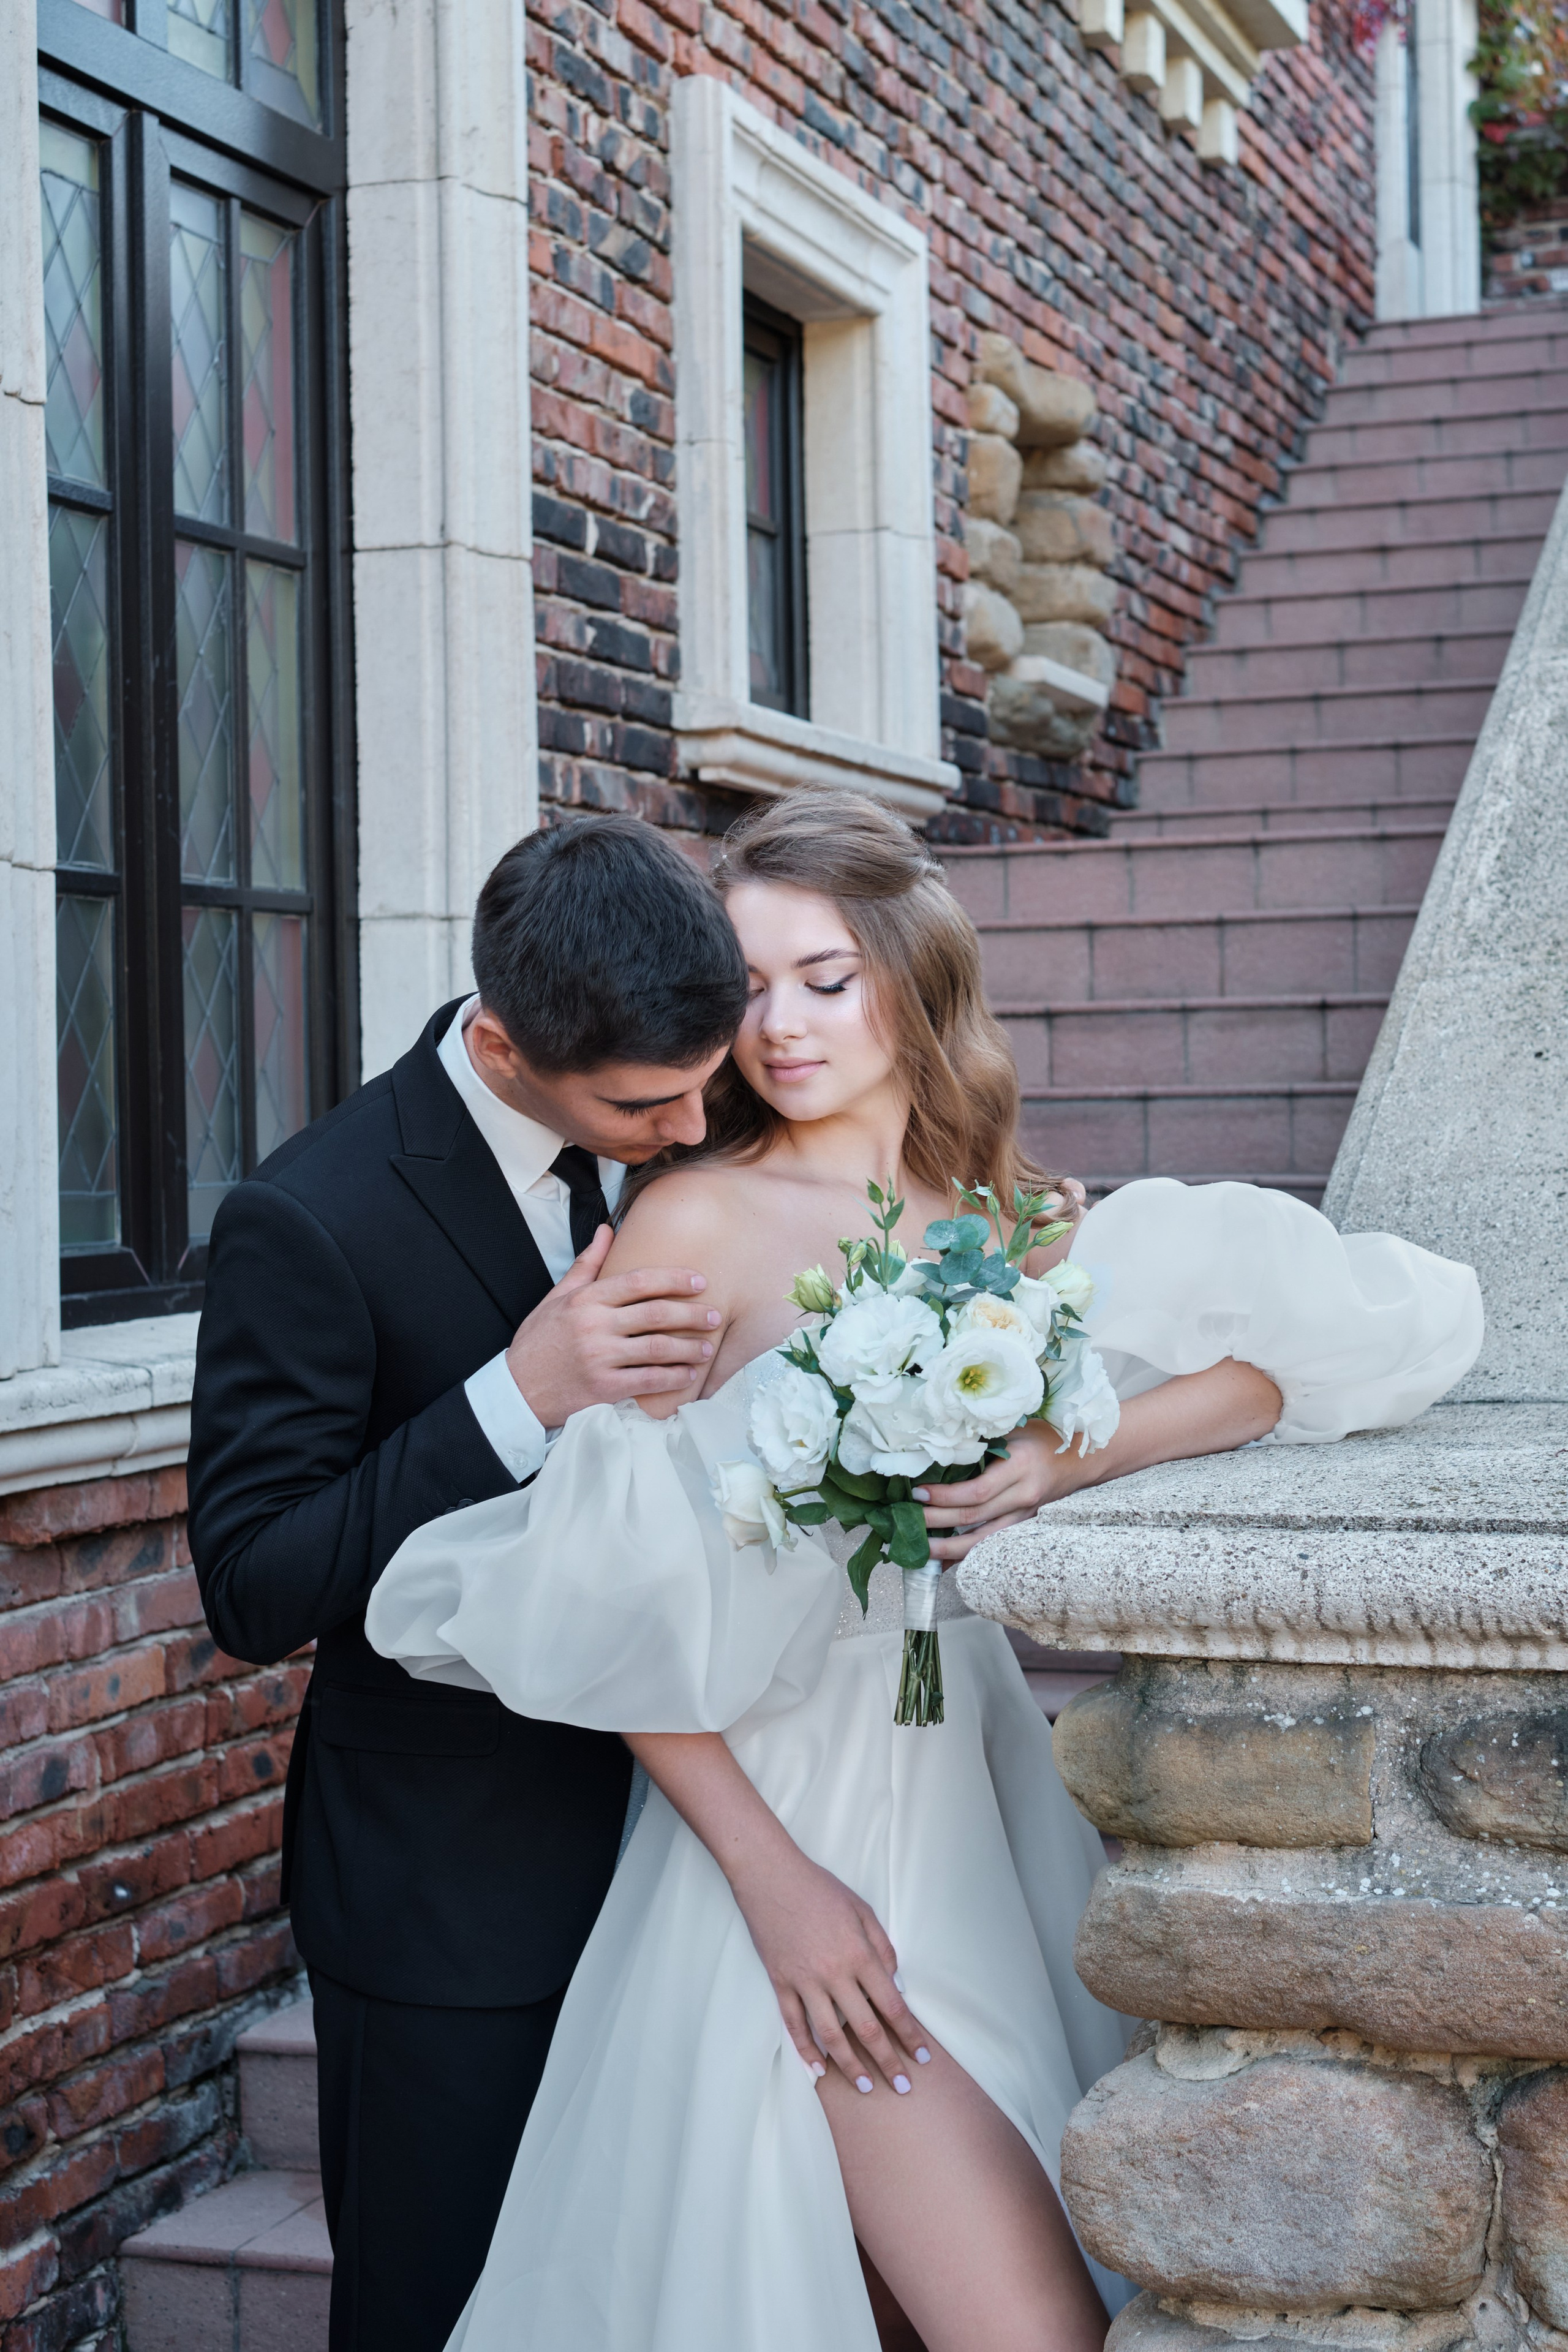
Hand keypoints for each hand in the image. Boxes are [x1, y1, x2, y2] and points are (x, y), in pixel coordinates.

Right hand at [505, 1226, 721, 1425]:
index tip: (699, 1282)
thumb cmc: (539, 1342)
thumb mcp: (557, 1297)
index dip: (674, 1279)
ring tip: (707, 1347)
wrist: (518, 1390)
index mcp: (585, 1300)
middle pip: (656, 1314)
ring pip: (657, 1348)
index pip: (639, 1281)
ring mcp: (600, 1358)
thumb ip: (587, 1264)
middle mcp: (594, 1326)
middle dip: (691, 1314)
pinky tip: (688, 1375)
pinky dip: (673, 1378)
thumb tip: (606, 1230)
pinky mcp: (603, 1388)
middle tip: (714, 1315)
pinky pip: (648, 1380)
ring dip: (689, 1348)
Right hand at [727, 1842, 931, 2095]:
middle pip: (866, 2028)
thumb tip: (894, 1982)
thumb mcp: (861, 1909)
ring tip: (866, 2087)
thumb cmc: (820, 1888)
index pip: (892, 2005)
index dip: (910, 2034)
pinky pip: (794, 2024)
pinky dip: (806, 2050)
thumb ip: (882, 1946)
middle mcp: (834, 1974)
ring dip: (850, 2066)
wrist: (770, 1875)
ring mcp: (804, 1981)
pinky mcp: (780, 1983)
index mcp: (859, 1954)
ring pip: (831, 2035)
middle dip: (888, 2061)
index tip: (923, 2056)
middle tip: (903, 2087)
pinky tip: (818, 2070)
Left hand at [916, 1422, 1082, 1563]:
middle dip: (937, 1524)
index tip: (917, 1494)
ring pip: (984, 1542)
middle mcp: (1024, 1496)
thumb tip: (939, 1453)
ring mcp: (1026, 1516)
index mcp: (1020, 1467)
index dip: (945, 1497)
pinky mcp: (1025, 1525)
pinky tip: (944, 1561)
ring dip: (949, 1549)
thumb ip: (982, 1441)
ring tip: (918, 1550)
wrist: (1084, 1456)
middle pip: (975, 1519)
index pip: (977, 1491)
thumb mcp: (1014, 1429)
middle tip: (906, 1523)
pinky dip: (967, 1554)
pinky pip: (993, 1543)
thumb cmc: (1043, 1435)